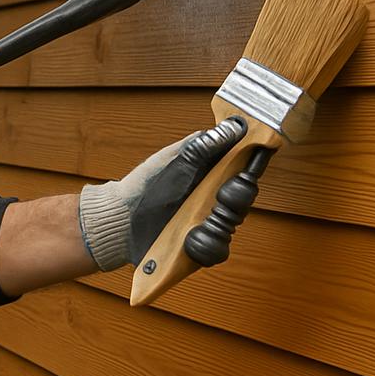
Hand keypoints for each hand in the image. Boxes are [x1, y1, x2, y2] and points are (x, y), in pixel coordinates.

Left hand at [78, 118, 246, 269]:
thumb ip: (206, 145)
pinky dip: (204, 245)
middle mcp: (214, 198)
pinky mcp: (201, 246)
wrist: (122, 219)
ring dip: (214, 223)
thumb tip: (235, 126)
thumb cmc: (147, 185)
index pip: (244, 170)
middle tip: (220, 196)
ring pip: (231, 226)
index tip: (249, 168)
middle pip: (244, 199)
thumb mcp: (177, 160)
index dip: (252, 168)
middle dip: (234, 198)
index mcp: (211, 173)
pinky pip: (217, 249)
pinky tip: (188, 239)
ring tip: (196, 221)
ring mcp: (209, 223)